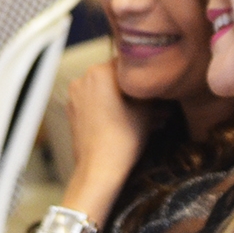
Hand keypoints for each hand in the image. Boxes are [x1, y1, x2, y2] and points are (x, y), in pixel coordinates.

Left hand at [64, 59, 161, 209]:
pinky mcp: (74, 112)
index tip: (159, 87)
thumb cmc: (124, 138)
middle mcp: (83, 80)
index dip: (147, 76)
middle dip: (137, 91)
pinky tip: (131, 123)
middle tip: (158, 106)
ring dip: (127, 101)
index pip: (129, 63)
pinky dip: (113, 109)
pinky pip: (97, 103)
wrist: (100, 169)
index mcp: (99, 72)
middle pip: (117, 78)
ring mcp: (75, 96)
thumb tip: (157, 83)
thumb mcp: (147, 109)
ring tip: (148, 118)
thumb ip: (150, 88)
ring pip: (108, 92)